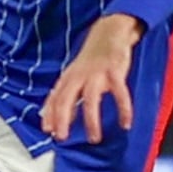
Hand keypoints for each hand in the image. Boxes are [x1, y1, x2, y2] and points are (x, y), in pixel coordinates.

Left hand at [41, 14, 141, 143]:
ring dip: (91, 120)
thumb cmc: (90, 60)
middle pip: (66, 98)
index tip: (47, 131)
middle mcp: (79, 76)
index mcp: (68, 78)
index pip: (54, 98)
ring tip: (94, 138)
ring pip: (91, 99)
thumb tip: (52, 118)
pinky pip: (120, 94)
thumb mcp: (73, 76)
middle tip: (61, 137)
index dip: (49, 114)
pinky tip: (126, 124)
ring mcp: (97, 73)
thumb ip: (64, 96)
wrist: (109, 33)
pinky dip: (123, 110)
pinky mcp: (115, 71)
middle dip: (62, 119)